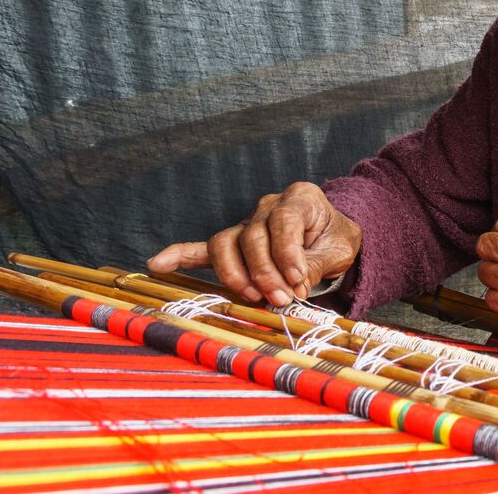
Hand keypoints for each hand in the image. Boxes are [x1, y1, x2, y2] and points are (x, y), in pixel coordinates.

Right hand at [147, 182, 360, 306]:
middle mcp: (269, 205)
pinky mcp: (235, 243)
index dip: (287, 253)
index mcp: (300, 198)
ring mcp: (248, 223)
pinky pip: (203, 248)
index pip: (283, 220)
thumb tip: (292, 285)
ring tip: (254, 297)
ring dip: (236, 274)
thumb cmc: (337, 240)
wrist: (335, 236)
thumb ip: (316, 264)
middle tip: (282, 299)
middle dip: (265, 272)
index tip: (297, 281)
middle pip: (252, 236)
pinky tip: (158, 264)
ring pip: (226, 243)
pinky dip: (181, 255)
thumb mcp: (339, 250)